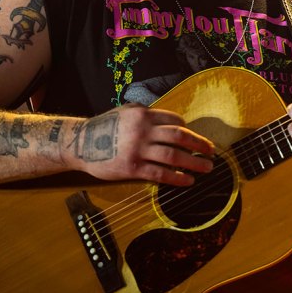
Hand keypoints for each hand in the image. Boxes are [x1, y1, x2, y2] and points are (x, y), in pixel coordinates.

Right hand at [69, 104, 214, 185]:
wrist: (79, 142)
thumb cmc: (104, 127)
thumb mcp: (126, 112)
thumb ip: (147, 115)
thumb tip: (171, 122)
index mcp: (144, 114)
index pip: (175, 120)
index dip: (188, 129)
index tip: (195, 139)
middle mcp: (143, 130)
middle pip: (180, 136)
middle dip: (199, 144)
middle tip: (212, 151)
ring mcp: (138, 149)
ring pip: (174, 156)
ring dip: (194, 162)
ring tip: (206, 168)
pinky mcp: (132, 167)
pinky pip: (160, 174)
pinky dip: (177, 177)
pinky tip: (188, 181)